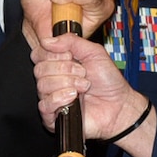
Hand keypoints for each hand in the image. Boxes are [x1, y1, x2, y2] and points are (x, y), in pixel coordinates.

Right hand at [34, 34, 154, 156]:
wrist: (118, 105)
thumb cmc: (108, 81)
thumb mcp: (94, 52)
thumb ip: (71, 41)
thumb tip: (47, 40)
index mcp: (58, 63)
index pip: (38, 54)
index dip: (53, 53)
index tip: (71, 56)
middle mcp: (52, 79)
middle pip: (39, 69)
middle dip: (65, 68)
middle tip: (82, 73)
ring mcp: (51, 98)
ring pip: (42, 85)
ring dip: (67, 83)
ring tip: (83, 87)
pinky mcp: (52, 116)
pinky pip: (44, 104)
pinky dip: (60, 98)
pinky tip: (74, 98)